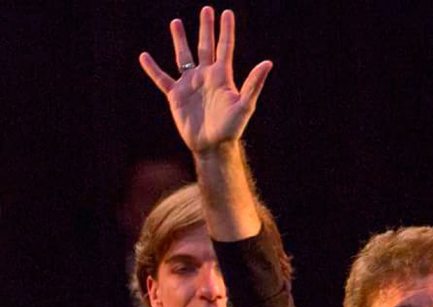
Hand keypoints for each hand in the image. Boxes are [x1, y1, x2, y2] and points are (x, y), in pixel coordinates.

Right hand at [139, 6, 271, 153]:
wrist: (212, 146)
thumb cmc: (231, 128)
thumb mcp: (244, 105)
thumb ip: (254, 83)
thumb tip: (268, 63)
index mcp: (222, 76)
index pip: (224, 47)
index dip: (226, 30)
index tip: (226, 12)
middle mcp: (205, 76)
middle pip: (205, 46)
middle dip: (205, 28)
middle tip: (206, 10)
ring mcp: (190, 84)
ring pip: (183, 56)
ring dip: (180, 40)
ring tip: (175, 22)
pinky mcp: (176, 96)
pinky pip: (161, 79)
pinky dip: (152, 68)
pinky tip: (144, 56)